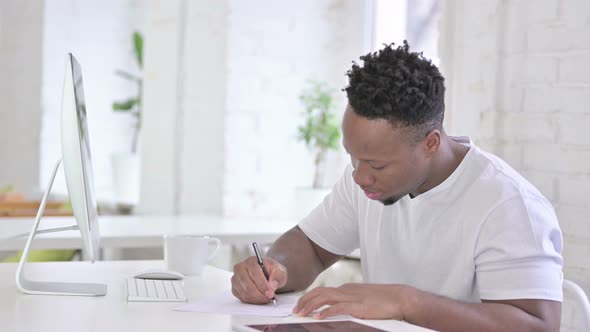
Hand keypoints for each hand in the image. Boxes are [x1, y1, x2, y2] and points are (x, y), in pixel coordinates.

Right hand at [231, 256, 287, 303]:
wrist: (267, 274)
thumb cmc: (272, 271)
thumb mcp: (280, 271)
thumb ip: (278, 276)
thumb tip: (272, 285)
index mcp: (251, 261)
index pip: (254, 274)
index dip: (263, 285)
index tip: (271, 293)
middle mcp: (240, 268)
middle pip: (248, 285)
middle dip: (260, 295)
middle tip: (269, 298)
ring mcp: (236, 278)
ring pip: (244, 293)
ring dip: (257, 299)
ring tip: (266, 299)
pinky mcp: (234, 288)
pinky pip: (242, 298)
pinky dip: (252, 301)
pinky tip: (260, 299)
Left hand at [293, 283, 411, 319]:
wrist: (401, 298)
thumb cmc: (384, 301)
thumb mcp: (362, 300)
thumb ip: (349, 303)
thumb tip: (335, 310)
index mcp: (346, 289)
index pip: (322, 291)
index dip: (309, 297)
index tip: (300, 305)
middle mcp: (346, 291)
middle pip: (319, 292)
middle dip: (305, 301)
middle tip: (296, 310)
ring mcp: (352, 297)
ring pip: (324, 298)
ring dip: (311, 306)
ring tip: (301, 314)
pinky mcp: (358, 306)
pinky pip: (338, 308)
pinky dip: (326, 312)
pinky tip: (318, 318)